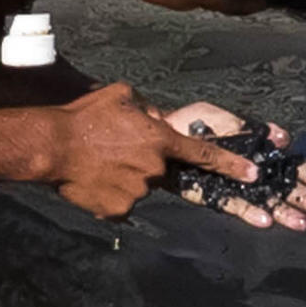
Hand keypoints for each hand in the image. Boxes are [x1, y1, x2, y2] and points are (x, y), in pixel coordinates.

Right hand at [41, 82, 256, 221]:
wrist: (52, 147)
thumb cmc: (85, 117)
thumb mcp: (121, 96)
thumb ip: (147, 108)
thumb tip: (155, 119)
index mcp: (160, 140)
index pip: (204, 154)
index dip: (231, 165)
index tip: (254, 175)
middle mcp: (155, 168)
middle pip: (159, 169)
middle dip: (142, 162)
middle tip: (112, 150)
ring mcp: (139, 191)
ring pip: (139, 186)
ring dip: (123, 177)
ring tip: (97, 164)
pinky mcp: (120, 210)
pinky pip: (121, 202)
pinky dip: (109, 194)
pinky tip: (92, 180)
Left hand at [160, 103, 305, 233]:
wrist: (153, 136)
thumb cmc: (187, 123)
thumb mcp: (219, 117)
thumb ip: (247, 127)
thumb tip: (283, 138)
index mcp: (253, 150)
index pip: (288, 163)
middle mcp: (245, 171)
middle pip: (281, 185)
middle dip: (304, 196)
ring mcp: (230, 184)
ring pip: (262, 199)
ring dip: (283, 210)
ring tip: (303, 222)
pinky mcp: (210, 195)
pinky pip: (232, 205)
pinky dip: (249, 212)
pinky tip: (267, 220)